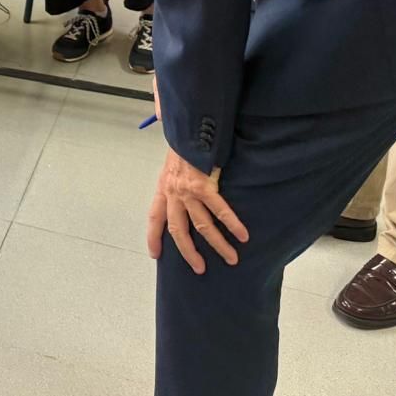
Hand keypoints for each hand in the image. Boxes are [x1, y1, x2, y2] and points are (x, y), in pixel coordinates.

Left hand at [146, 148, 247, 274]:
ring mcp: (188, 191)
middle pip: (178, 230)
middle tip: (199, 268)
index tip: (155, 254)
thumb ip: (174, 174)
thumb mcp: (172, 161)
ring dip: (218, 244)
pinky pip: (220, 211)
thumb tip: (179, 181)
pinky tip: (242, 236)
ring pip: (202, 226)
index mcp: (163, 187)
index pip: (154, 217)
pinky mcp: (204, 186)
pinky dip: (232, 225)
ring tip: (231, 258)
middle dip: (189, 252)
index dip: (154, 236)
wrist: (189, 126)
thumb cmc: (184, 141)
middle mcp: (173, 192)